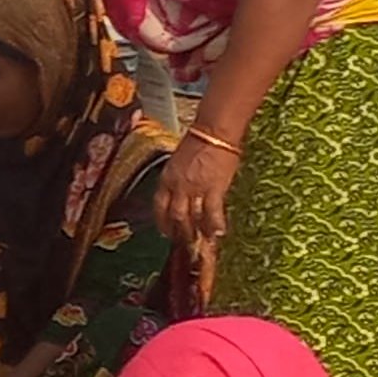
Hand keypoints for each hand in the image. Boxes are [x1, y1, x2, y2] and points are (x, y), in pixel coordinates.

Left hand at [164, 133, 236, 267]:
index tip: (166, 233)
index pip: (159, 206)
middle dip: (179, 232)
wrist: (213, 133)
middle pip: (174, 216)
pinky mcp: (214, 187)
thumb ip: (176, 180)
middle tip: (185, 243)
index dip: (162, 222)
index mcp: (166, 179)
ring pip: (191, 217)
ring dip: (196, 231)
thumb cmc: (197, 144)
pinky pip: (212, 211)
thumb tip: (180, 194)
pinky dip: (214, 223)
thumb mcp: (177, 163)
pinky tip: (218, 232)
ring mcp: (194, 188)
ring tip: (202, 242)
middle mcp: (177, 186)